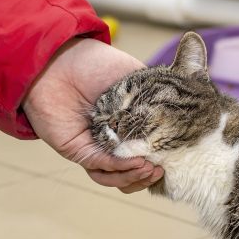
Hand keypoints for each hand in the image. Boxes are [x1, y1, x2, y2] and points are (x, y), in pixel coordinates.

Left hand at [22, 37, 164, 192]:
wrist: (60, 61)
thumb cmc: (95, 64)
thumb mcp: (136, 78)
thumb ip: (156, 97)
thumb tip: (177, 117)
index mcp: (128, 124)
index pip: (148, 150)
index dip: (163, 158)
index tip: (178, 156)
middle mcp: (113, 139)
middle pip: (134, 171)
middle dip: (149, 176)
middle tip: (161, 169)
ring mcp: (96, 147)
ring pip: (117, 176)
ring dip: (135, 177)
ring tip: (150, 169)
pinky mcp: (79, 151)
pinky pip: (101, 166)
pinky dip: (119, 168)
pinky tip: (135, 162)